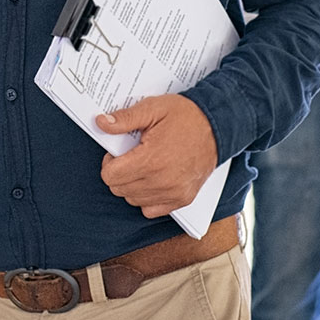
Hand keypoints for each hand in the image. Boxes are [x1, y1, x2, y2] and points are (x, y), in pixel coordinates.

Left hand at [97, 94, 219, 218]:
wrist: (218, 126)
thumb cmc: (186, 116)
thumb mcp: (153, 108)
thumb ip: (125, 118)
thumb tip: (101, 123)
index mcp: (151, 160)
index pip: (110, 176)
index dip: (109, 163)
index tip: (118, 153)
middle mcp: (162, 181)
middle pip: (119, 189)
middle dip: (119, 173)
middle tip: (131, 157)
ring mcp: (173, 193)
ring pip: (133, 200)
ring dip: (132, 185)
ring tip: (144, 166)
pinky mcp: (183, 199)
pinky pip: (150, 210)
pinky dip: (147, 197)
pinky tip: (153, 179)